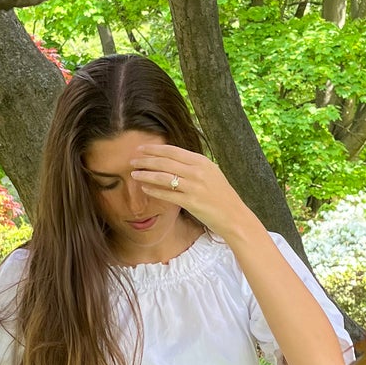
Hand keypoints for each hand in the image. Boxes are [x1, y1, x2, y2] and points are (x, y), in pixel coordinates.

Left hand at [128, 145, 248, 238]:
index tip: (141, 149)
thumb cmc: (221, 195)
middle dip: (145, 160)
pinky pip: (167, 194)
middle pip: (165, 161)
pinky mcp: (191, 201)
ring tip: (134, 174)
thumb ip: (193, 165)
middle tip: (132, 160)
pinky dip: (153, 190)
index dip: (154, 149)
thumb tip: (172, 159)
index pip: (172, 151)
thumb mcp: (210, 173)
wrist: (234, 215)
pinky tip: (144, 188)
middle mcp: (197, 171)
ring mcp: (194, 186)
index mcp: (201, 161)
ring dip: (146, 174)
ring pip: (163, 177)